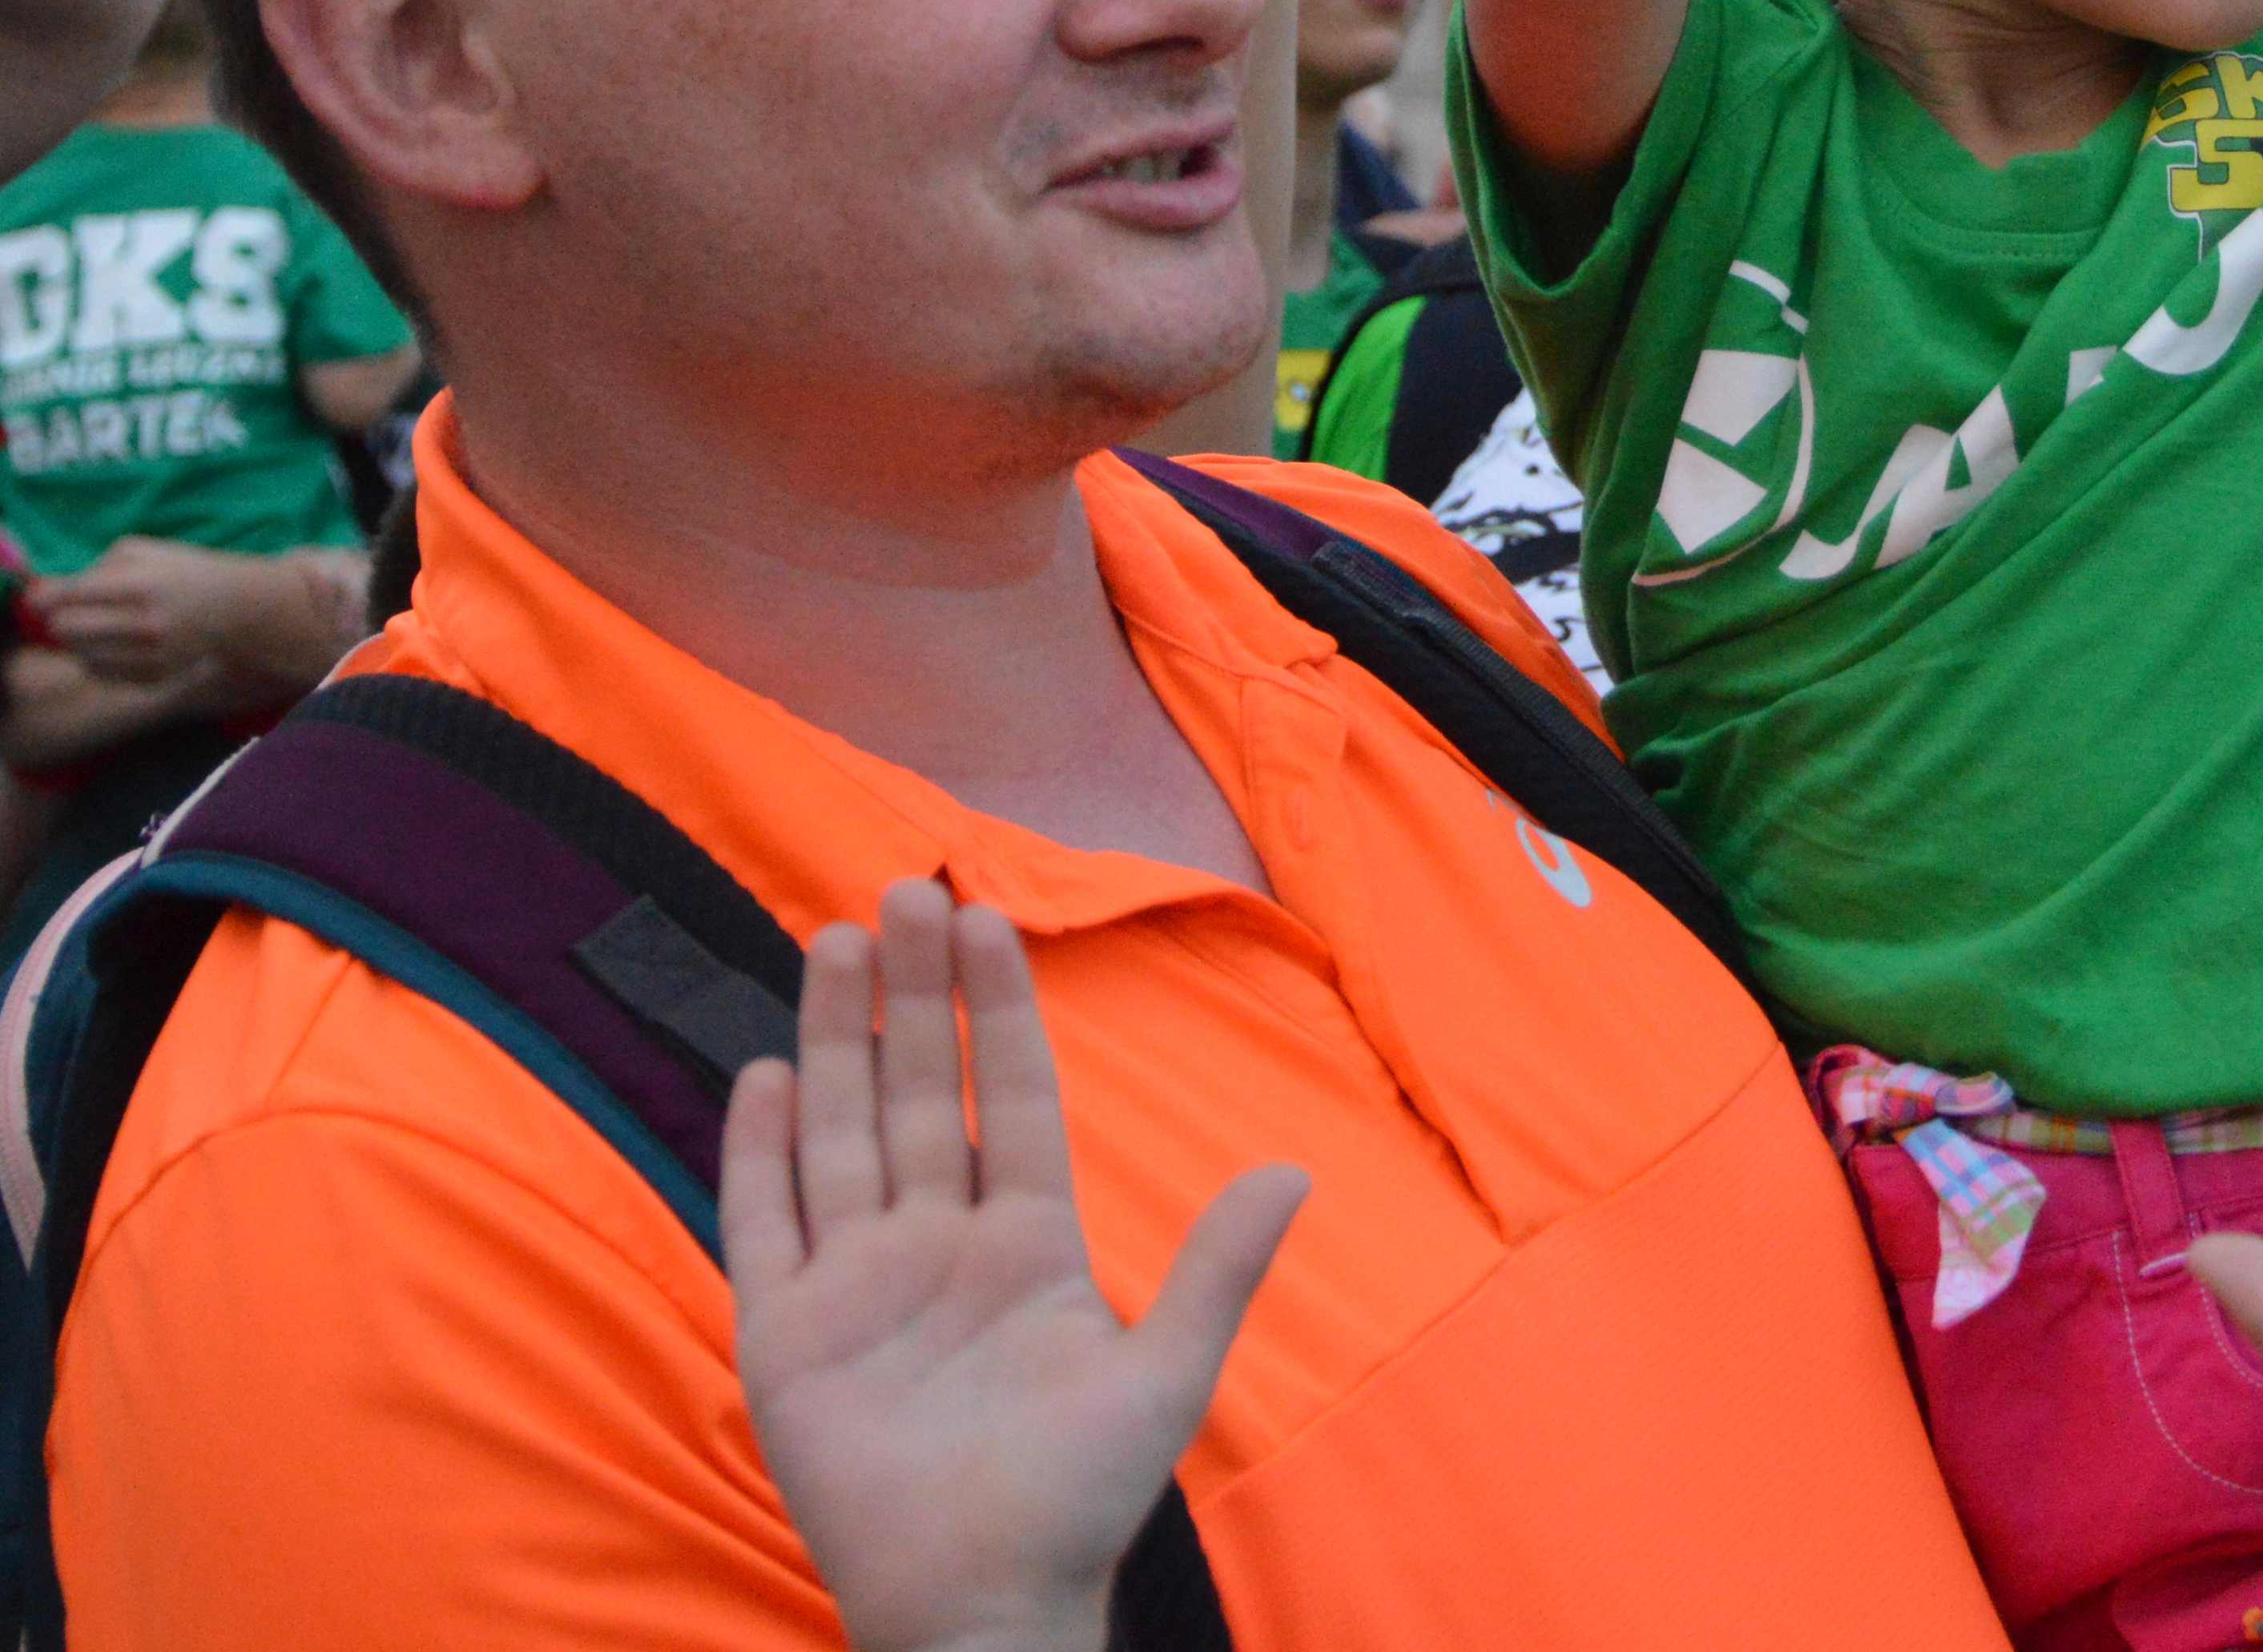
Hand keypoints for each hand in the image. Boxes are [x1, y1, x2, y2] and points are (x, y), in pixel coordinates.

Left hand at [28, 536, 357, 689]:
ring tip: (98, 629)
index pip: (70, 595)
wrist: (245, 610)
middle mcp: (145, 623)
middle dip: (61, 620)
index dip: (45, 598)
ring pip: (80, 655)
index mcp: (142, 585)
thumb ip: (100, 565)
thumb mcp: (149, 552)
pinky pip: (101, 673)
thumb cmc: (190, 573)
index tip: (38, 599)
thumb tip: (55, 589)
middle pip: (66, 630)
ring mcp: (151, 655)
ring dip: (79, 642)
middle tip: (72, 613)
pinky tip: (116, 646)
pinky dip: (98, 661)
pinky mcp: (155, 677)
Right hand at [725, 881, 1307, 1651]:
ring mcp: (858, 1284)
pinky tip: (765, 1071)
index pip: (1012, 1095)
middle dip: (911, 994)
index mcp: (1028, 1242)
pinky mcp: (788, 1339)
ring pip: (843, 1131)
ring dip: (836, 1038)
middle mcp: (938, 1243)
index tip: (985, 915)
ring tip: (835, 940)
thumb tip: (1295, 1169)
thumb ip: (1217, 1270)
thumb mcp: (1164, 1378)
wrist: (983, 1611)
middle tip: (903, 890)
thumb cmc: (1076, 1505)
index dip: (997, 1008)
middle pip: (920, 1091)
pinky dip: (760, 1150)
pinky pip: (767, 1225)